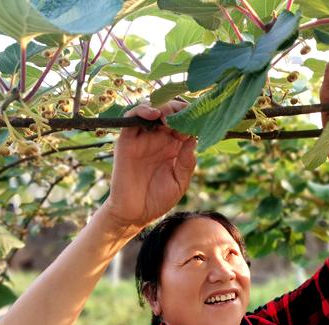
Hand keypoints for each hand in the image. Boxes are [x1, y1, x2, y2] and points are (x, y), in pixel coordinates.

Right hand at [101, 102, 196, 229]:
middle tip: (187, 113)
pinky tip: (154, 114)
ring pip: (152, 110)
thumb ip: (187, 163)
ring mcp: (143, 138)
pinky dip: (142, 110)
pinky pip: (132, 118)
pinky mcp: (127, 140)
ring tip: (170, 115)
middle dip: (180, 108)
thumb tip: (194, 140)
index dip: (193, 118)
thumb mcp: (179, 182)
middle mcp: (159, 139)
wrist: (134, 213)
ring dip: (163, 107)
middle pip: (170, 112)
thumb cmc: (158, 199)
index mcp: (175, 147)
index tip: (202, 117)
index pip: (185, 123)